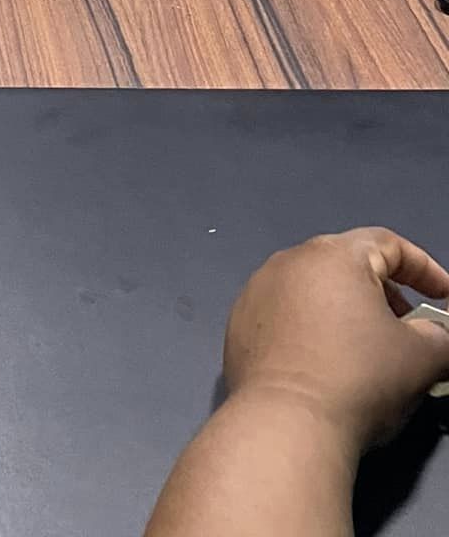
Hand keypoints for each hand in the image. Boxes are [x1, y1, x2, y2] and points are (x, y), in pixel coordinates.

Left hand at [222, 228, 448, 452]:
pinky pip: (286, 315)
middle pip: (348, 265)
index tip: (444, 298)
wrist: (287, 423)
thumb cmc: (359, 379)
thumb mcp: (422, 358)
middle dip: (385, 293)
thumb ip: (441, 336)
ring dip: (346, 312)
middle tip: (409, 327)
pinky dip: (311, 330)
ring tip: (368, 350)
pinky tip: (326, 364)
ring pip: (315, 290)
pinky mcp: (240, 323)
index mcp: (334, 255)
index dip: (424, 269)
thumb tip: (438, 335)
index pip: (388, 244)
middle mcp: (290, 261)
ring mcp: (258, 290)